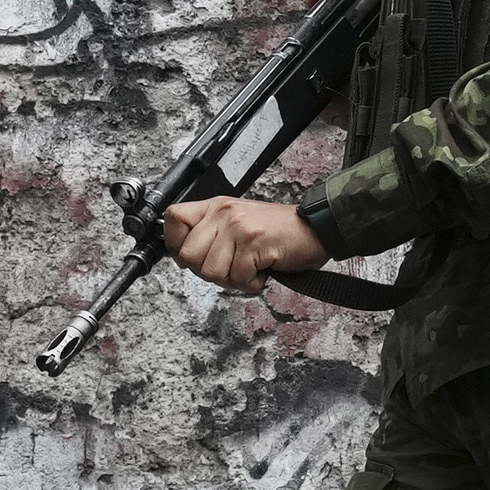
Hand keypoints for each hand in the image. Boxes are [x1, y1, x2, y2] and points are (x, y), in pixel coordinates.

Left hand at [165, 196, 325, 291]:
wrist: (316, 230)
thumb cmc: (279, 232)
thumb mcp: (237, 223)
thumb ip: (210, 234)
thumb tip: (182, 255)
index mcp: (216, 206)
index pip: (174, 218)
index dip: (176, 244)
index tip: (192, 257)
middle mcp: (224, 213)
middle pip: (188, 255)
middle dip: (208, 271)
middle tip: (231, 267)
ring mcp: (237, 227)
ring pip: (210, 271)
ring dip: (232, 280)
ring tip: (250, 268)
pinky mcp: (253, 243)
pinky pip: (237, 278)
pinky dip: (252, 283)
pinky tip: (263, 270)